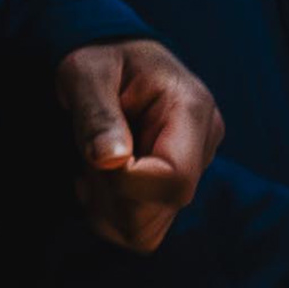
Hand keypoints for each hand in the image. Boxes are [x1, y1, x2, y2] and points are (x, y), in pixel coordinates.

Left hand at [56, 38, 222, 251]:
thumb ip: (96, 113)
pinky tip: (98, 177)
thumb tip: (111, 161)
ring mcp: (192, 171)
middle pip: (160, 210)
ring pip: (147, 230)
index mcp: (191, 109)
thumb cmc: (99, 57)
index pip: (174, 179)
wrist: (111, 57)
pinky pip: (140, 229)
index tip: (93, 158)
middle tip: (86, 157)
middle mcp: (202, 145)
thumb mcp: (86, 71)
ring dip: (105, 206)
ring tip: (91, 165)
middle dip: (109, 193)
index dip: (124, 182)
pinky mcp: (172, 188)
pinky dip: (108, 213)